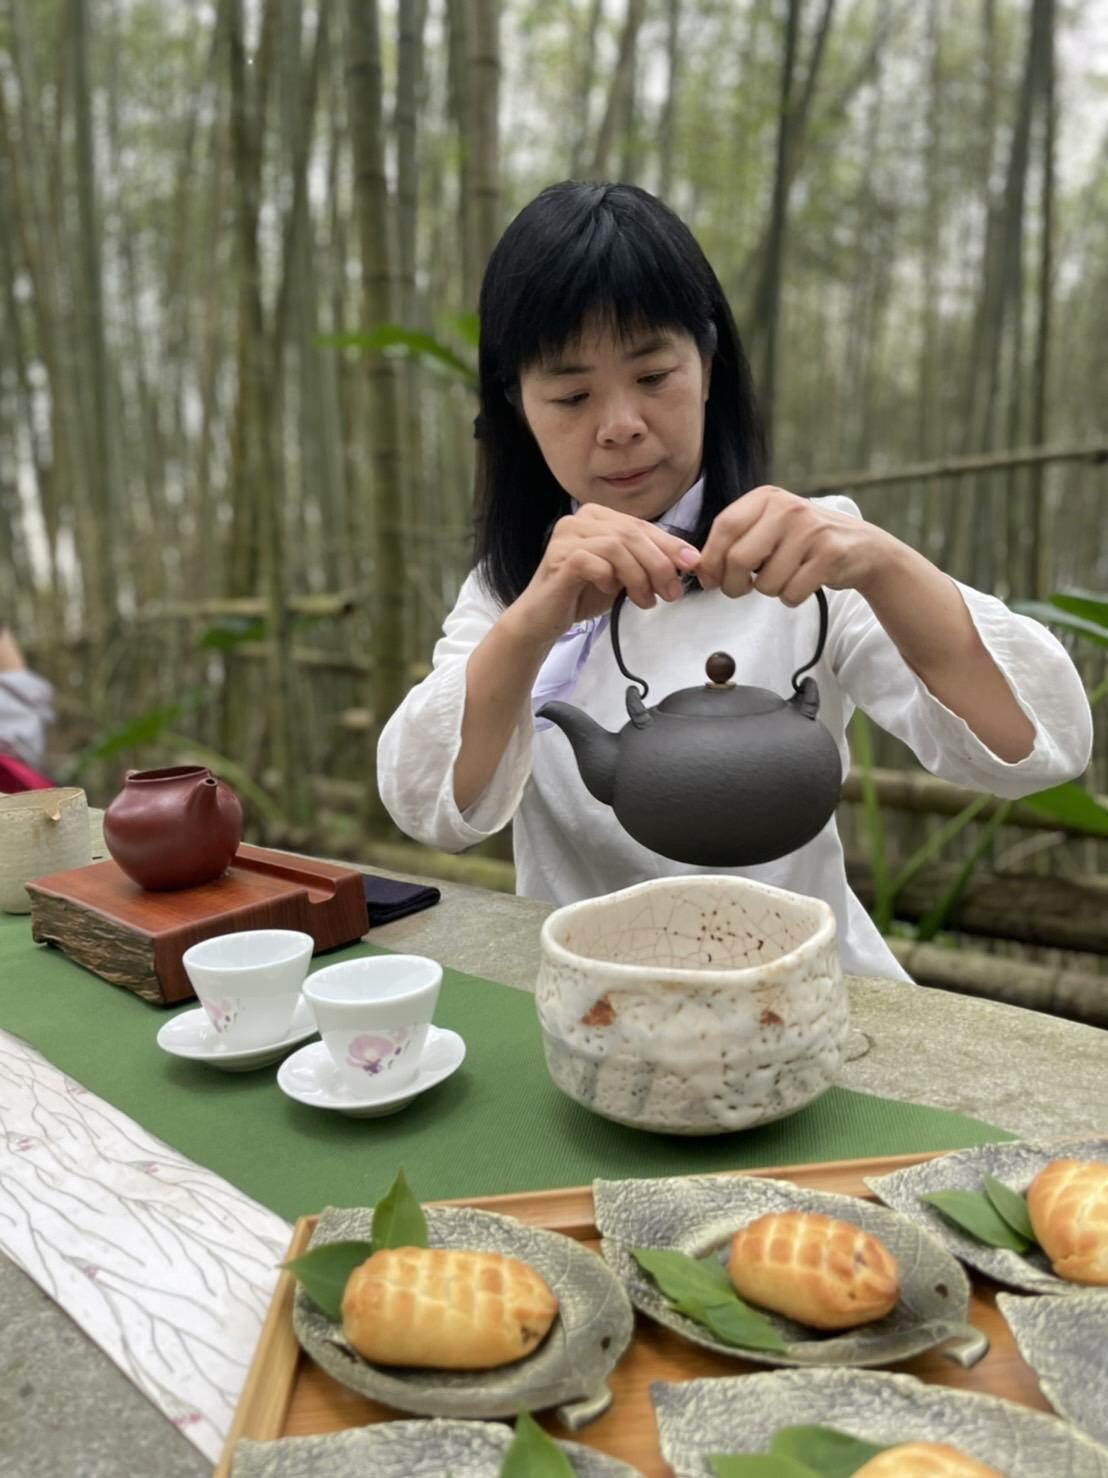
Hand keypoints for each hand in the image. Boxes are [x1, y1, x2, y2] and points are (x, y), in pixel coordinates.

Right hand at [509, 503, 700, 644]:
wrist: (544, 618)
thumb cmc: (583, 594)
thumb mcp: (624, 575)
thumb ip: (648, 562)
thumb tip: (688, 561)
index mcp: (598, 516)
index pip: (642, 526)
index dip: (670, 545)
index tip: (692, 565)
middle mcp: (580, 519)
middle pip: (633, 534)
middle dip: (659, 564)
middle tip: (673, 592)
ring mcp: (567, 536)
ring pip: (617, 546)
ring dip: (639, 576)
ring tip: (646, 601)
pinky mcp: (558, 558)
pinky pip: (594, 562)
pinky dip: (610, 579)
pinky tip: (611, 592)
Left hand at [697, 485, 890, 605]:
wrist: (863, 548)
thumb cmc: (805, 543)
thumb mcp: (770, 527)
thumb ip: (736, 541)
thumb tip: (698, 569)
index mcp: (767, 498)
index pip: (724, 526)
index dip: (710, 559)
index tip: (709, 579)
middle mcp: (788, 508)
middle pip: (738, 559)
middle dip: (733, 585)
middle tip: (742, 589)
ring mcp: (811, 530)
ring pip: (766, 583)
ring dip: (769, 592)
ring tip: (785, 577)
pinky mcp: (830, 554)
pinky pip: (791, 593)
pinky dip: (791, 598)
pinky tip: (804, 582)